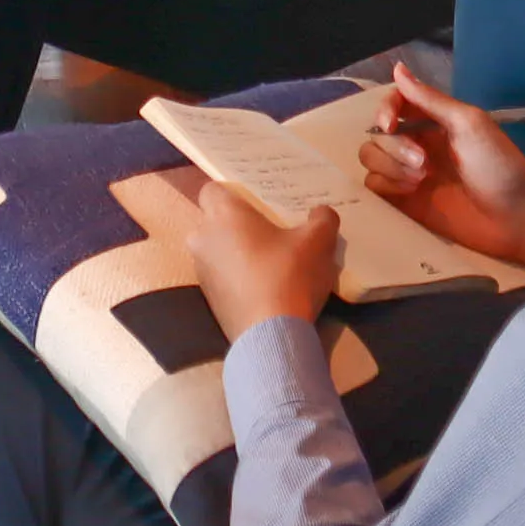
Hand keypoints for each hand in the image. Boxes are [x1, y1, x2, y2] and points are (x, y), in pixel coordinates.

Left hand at [190, 186, 340, 342]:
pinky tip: (265, 287)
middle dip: (235, 224)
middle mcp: (203, 238)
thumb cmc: (288, 275)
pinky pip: (221, 277)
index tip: (257, 204)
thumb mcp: (318, 242)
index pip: (211, 189)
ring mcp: (202, 271)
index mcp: (223, 215)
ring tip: (269, 261)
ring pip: (216, 251)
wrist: (271, 336)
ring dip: (235, 253)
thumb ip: (322, 219)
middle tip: (268, 231)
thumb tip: (321, 212)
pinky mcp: (208, 300)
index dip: (232, 194)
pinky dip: (237, 278)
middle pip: (213, 221)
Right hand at [355, 61, 524, 272]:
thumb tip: (398, 68)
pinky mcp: (406, 202)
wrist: (515, 217)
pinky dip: (387, 185)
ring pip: (372, 158)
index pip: (395, 103)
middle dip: (395, 146)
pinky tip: (411, 192)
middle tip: (424, 163)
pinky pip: (375, 186)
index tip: (390, 124)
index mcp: (435, 121)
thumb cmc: (498, 166)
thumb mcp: (468, 124)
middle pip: (378, 133)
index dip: (385, 109)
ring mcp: (410, 173)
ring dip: (390, 165)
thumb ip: (430, 99)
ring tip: (421, 180)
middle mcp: (418, 143)